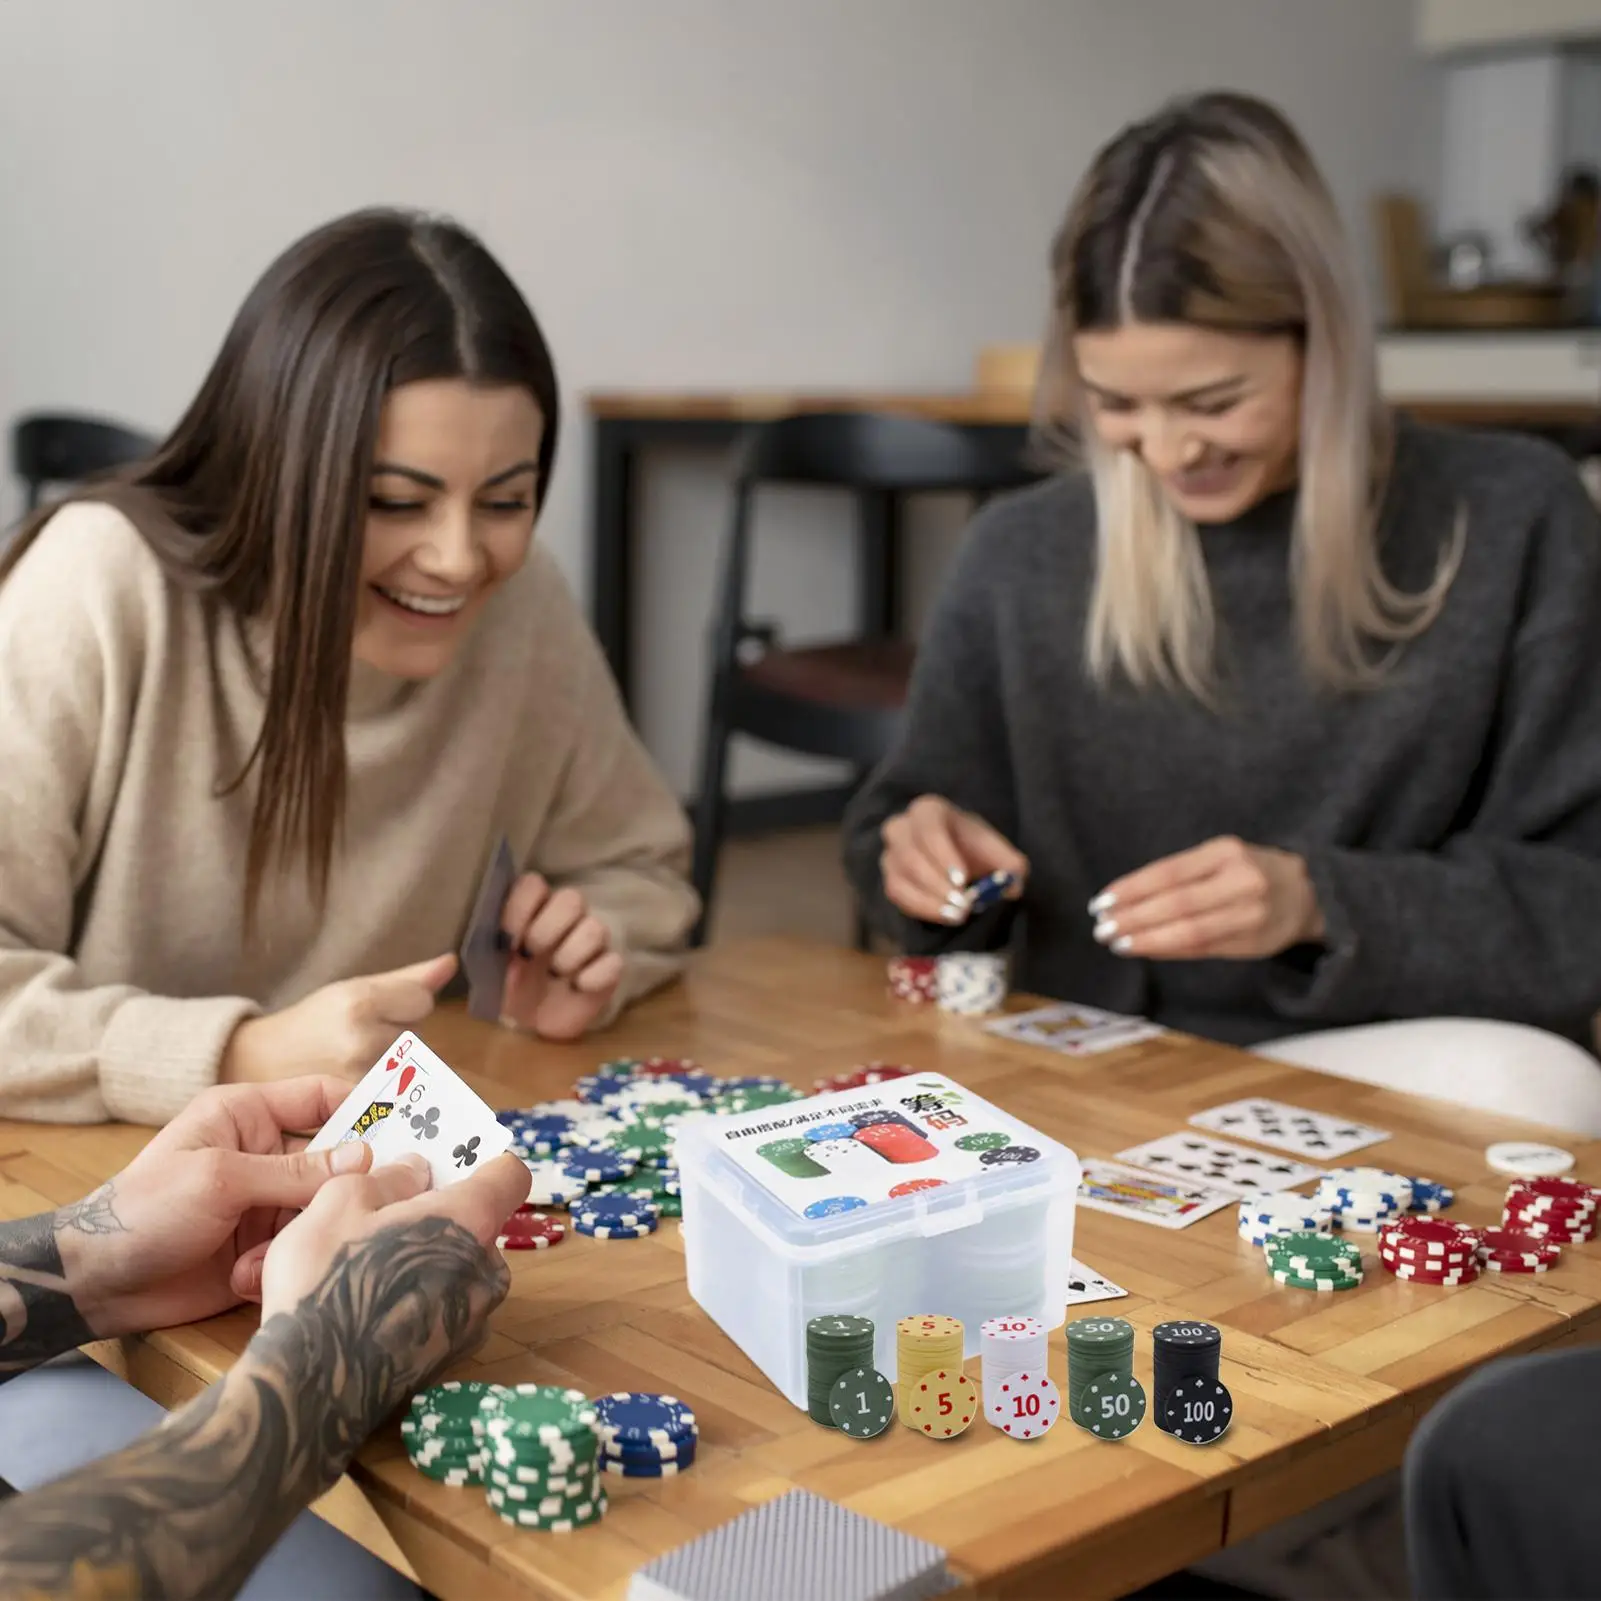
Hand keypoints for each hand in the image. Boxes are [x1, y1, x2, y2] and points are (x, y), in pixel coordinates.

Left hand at [59, 1077, 374, 1339]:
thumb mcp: (221, 1179)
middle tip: (396, 1191)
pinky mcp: (264, 1245)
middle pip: (334, 1155)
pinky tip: (248, 1275)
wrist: (96, 1284)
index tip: (409, 1123)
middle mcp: (265, 1152)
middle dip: (352, 1178)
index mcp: (249, 1115)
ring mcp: (266, 1200)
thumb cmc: (145, 1210)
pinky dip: (283, 1259)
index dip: (364, 1106)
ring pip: (322, 1204)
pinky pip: (301, 1243)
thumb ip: (296, 1170)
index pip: (322, 1096)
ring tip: (278, 1249)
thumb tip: (366, 1158)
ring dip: (307, 1228)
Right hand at [221, 954, 457, 1086]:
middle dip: (398, 1036)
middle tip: (359, 1039)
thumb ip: (409, 979)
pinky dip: (387, 1091)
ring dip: (396, 1066)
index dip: (404, 1006)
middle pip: (418, 1036)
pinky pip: (398, 1094)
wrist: (262, 1061)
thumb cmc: (314, 1022)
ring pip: (412, 1066)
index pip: (422, 1002)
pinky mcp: (358, 1109)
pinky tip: (359, 1083)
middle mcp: (363, 1041)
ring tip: (357, 1060)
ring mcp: (362, 1079)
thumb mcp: (355, 990)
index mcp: (361, 1003)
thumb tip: (451, 961)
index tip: (374, 1012)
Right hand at [258, 1151, 529, 1383]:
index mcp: (473, 1222)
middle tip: (387, 1217)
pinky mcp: (451, 1359)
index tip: (448, 1162)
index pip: (510, 1174)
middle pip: (478, 1225)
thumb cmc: (327, 1281)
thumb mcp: (341, 1202)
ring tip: (367, 1268)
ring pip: (458, 1271)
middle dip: (440, 1217)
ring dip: (425, 1262)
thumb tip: (419, 1171)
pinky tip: (369, 1311)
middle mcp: (489, 1272)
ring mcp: (474, 1321)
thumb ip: (390, 1178)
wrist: (310, 1391)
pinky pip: (443, 1311)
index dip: (483, 1161)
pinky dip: (417, 1302)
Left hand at [497, 874, 623, 1038]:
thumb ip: (494, 965)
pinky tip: (577, 987)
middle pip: (572, 899)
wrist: (536, 1021)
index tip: (506, 939)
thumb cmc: (512, 986)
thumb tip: (513, 963)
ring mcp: (592, 941)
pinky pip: (614, 962)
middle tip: (529, 956)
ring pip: (595, 929)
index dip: (520, 907)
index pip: (533, 885)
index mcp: (533, 909)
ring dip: (569, 955)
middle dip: (547, 929)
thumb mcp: (492, 978)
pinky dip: (594, 977)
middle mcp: (566, 918)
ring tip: (554, 974)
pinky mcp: (610, 968)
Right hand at [880, 795, 1028, 924]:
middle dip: (938, 883)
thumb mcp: (999, 851)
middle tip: (964, 904)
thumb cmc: (975, 849)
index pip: (929, 827)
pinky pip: (896, 895)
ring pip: (900, 877)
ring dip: (930, 899)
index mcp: (929, 810)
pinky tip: (946, 916)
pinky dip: (921, 908)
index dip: (943, 854)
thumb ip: (1011, 865)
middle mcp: (902, 827)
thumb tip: (1012, 886)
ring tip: (958, 914)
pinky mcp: (889, 878)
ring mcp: (891, 854)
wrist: (957, 857)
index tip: (963, 879)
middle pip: (910, 854)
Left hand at [1090, 837, 1324, 959]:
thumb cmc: (1248, 871)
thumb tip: (1125, 901)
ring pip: (1190, 932)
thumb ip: (1181, 875)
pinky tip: (1146, 949)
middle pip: (1177, 904)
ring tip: (1118, 944)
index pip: (1169, 872)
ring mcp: (1250, 915)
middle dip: (1134, 918)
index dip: (1132, 889)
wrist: (1309, 893)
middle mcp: (1242, 882)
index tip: (1102, 902)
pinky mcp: (1253, 944)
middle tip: (1102, 929)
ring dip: (1148, 940)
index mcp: (1226, 852)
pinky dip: (1169, 950)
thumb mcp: (1219, 857)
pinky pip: (1202, 949)